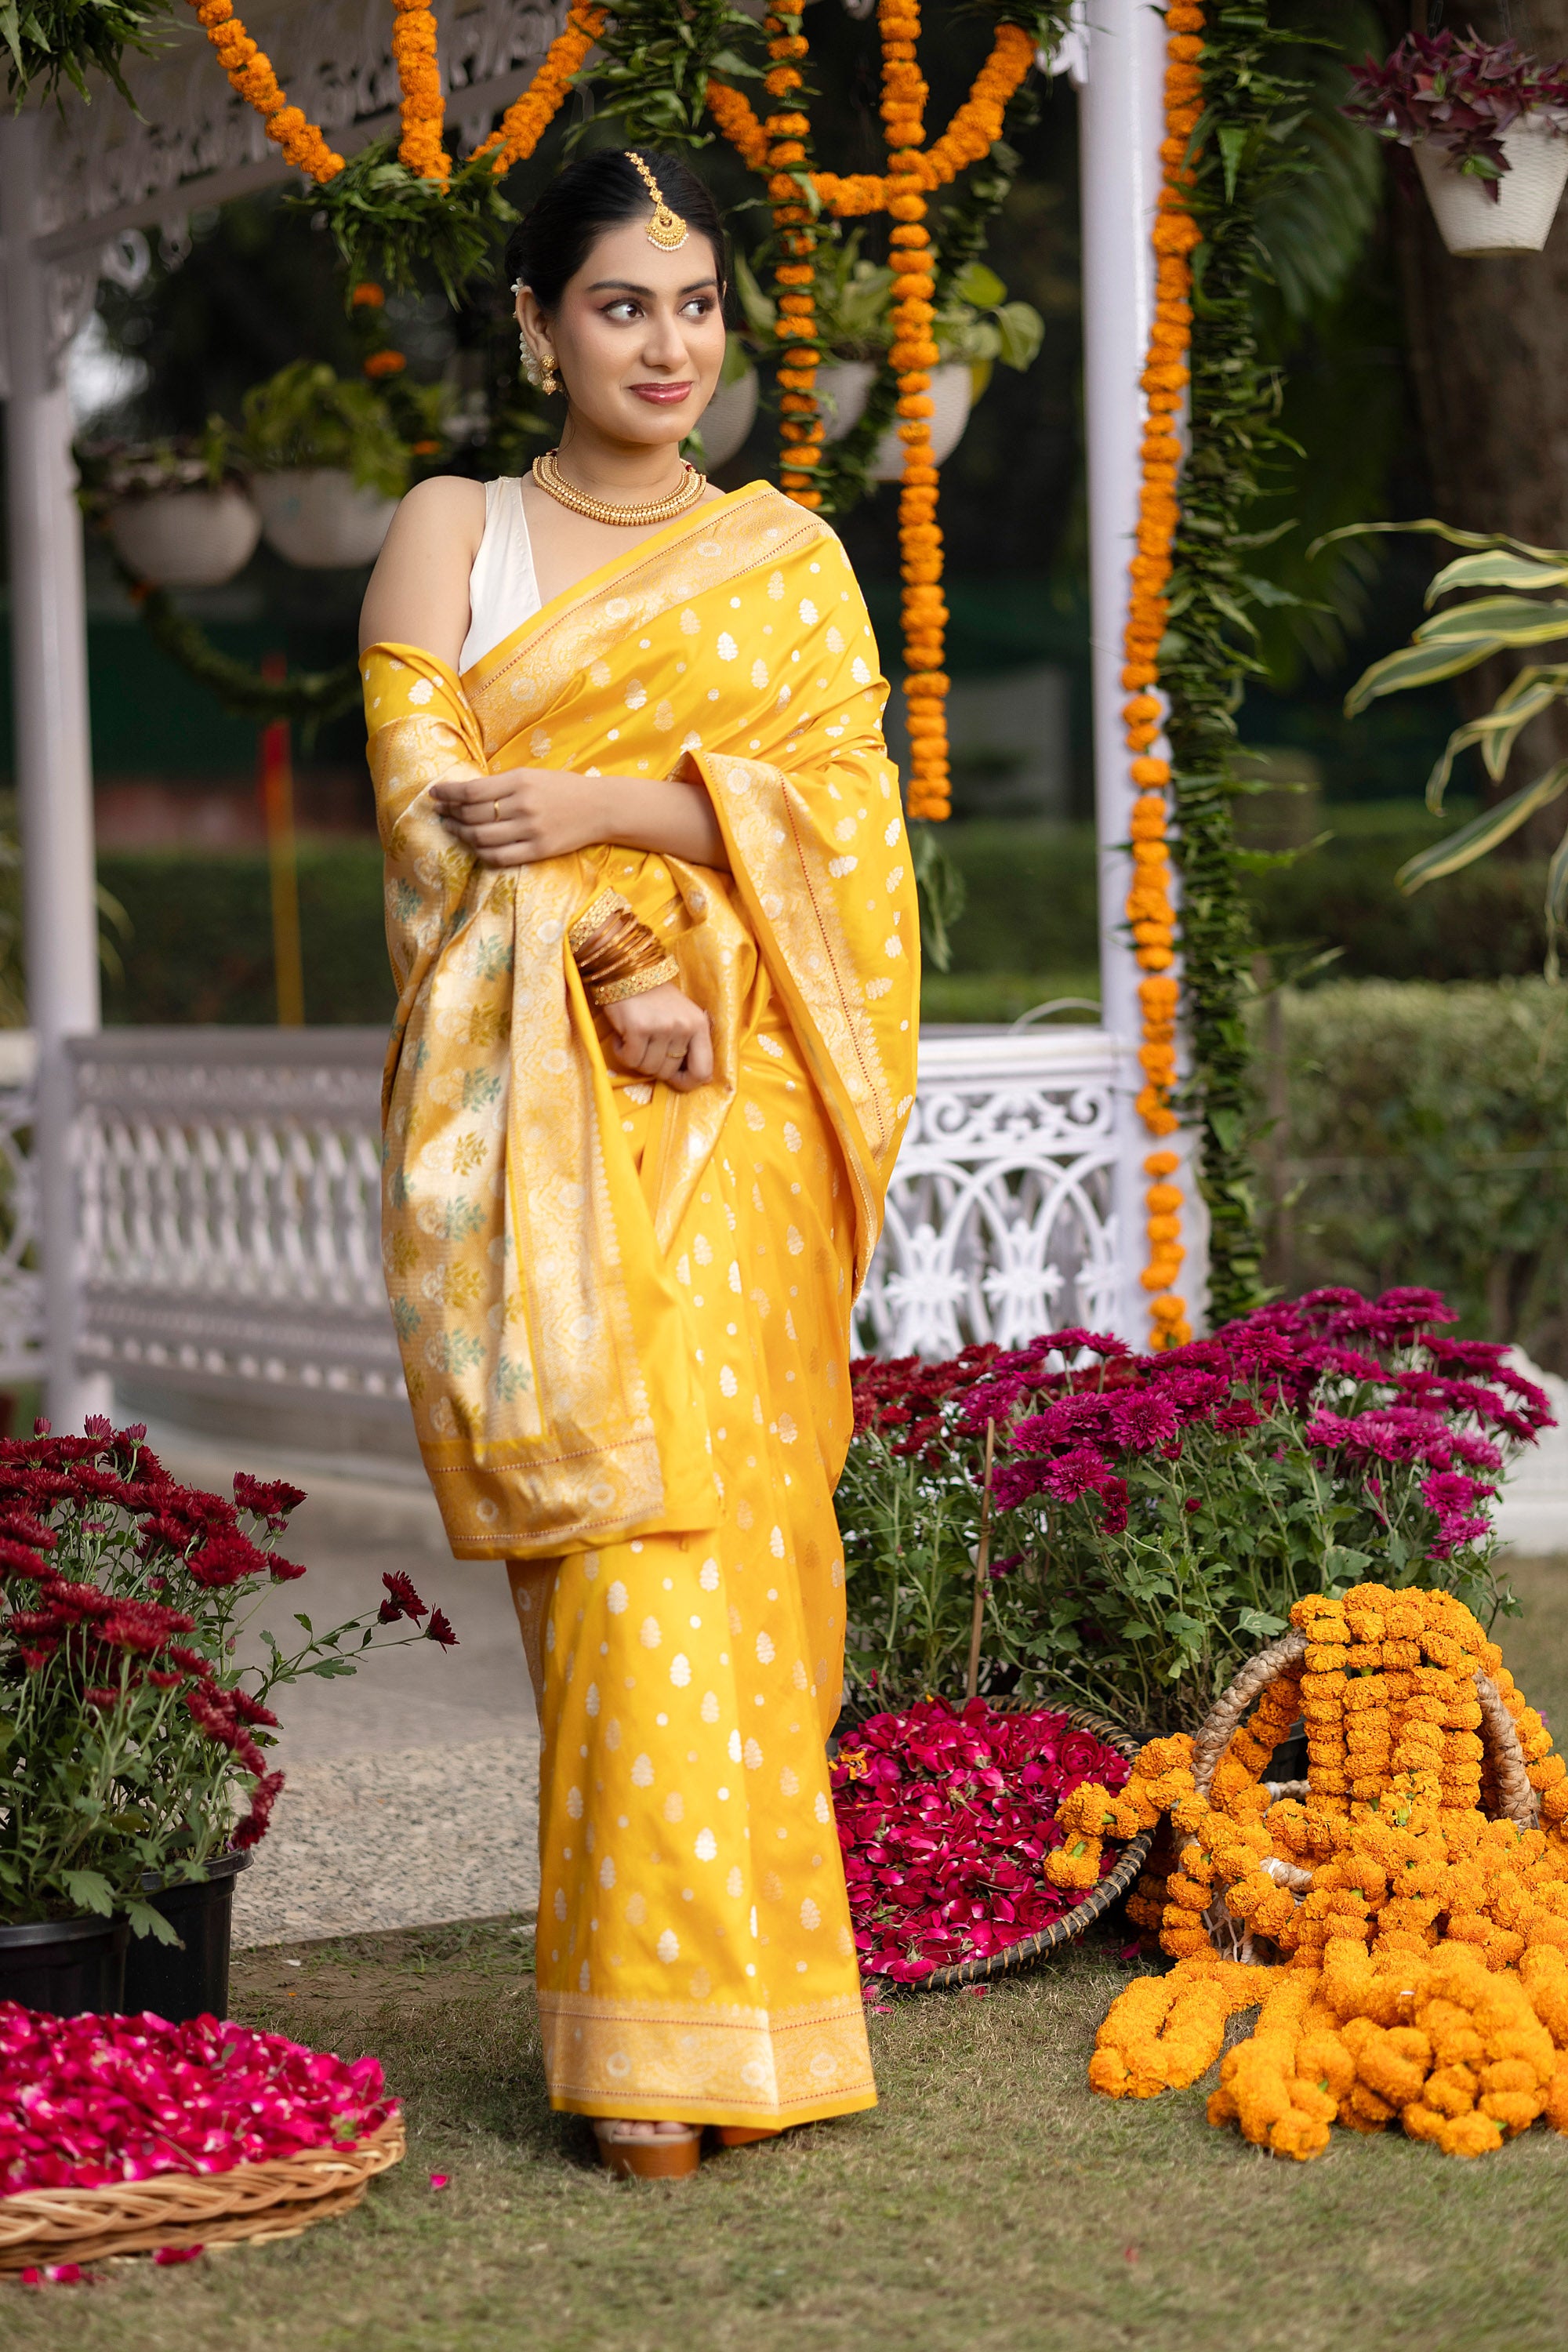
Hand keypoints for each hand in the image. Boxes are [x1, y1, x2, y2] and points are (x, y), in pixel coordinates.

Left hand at [430, 768, 604, 864]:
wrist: (601, 808)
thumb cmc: (564, 788)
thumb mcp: (533, 775)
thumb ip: (502, 784)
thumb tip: (466, 792)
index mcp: (520, 781)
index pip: (472, 791)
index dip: (448, 793)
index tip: (435, 794)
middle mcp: (523, 805)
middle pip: (472, 814)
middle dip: (451, 813)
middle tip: (441, 812)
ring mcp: (530, 830)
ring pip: (481, 837)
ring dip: (461, 833)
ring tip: (452, 828)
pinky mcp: (538, 850)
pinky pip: (499, 856)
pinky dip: (481, 852)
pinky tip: (473, 845)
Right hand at [602, 981, 713, 1092]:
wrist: (628, 971)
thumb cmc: (655, 998)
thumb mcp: (682, 1016)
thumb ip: (690, 1043)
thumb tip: (695, 1079)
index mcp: (700, 1025)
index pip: (702, 1071)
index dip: (686, 1083)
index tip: (673, 1080)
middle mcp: (684, 1027)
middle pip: (668, 1072)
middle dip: (653, 1066)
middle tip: (644, 1047)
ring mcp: (662, 1027)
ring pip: (648, 1068)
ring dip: (636, 1059)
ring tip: (634, 1039)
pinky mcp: (639, 1028)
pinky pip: (630, 1060)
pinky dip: (621, 1053)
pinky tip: (622, 1038)